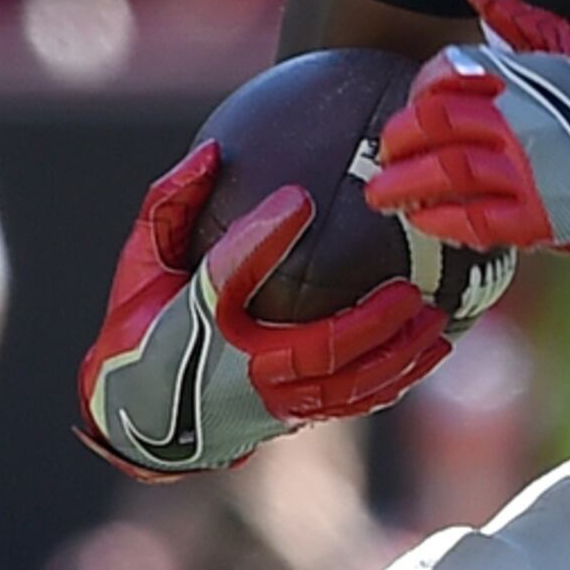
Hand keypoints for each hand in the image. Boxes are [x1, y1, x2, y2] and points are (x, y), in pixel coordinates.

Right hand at [76, 143, 451, 479]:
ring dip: (396, 354)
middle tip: (408, 288)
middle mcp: (238, 370)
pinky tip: (428, 350)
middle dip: (370, 322)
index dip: (262, 236)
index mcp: (195, 324)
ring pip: (346, 387)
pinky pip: (352, 404)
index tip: (298, 196)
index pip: (227, 275)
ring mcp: (270, 402)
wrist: (136, 410)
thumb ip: (170, 207)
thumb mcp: (143, 264)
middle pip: (318, 351)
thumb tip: (211, 152)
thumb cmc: (145, 325)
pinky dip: (394, 381)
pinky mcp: (291, 417)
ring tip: (433, 316)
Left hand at [364, 0, 569, 264]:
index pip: (447, 73)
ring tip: (382, 196)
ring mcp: (530, 170)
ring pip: (443, 172)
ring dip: (402, 185)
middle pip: (432, 122)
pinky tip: (423, 221)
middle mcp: (524, 119)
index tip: (415, 108)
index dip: (419, 91)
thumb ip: (527, 26)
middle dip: (400, 140)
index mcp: (531, 76)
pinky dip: (439, 220)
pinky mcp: (540, 218)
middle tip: (385, 156)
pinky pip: (471, 220)